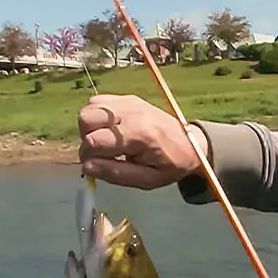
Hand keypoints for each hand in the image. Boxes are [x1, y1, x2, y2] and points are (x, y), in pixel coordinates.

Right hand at [77, 94, 208, 189]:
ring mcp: (130, 102)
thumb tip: (86, 166)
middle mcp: (133, 113)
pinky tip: (112, 129)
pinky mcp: (129, 98)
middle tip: (102, 151)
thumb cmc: (170, 165)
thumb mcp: (148, 179)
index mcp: (140, 135)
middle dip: (86, 138)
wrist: (191, 144)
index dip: (88, 155)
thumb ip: (116, 174)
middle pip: (86, 118)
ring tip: (107, 141)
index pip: (95, 141)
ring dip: (90, 126)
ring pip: (90, 107)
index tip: (97, 164)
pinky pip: (99, 102)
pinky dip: (98, 116)